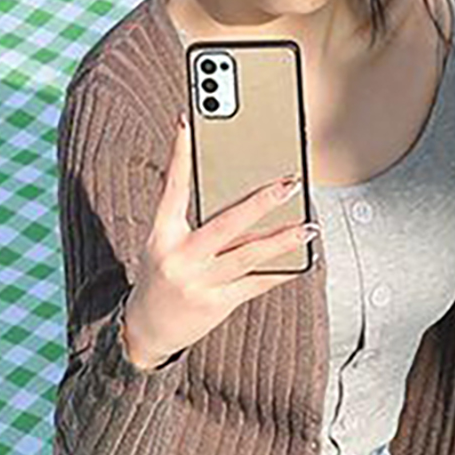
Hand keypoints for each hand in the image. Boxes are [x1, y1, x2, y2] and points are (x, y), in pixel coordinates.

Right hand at [121, 112, 314, 368]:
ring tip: (309, 226)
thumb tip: (238, 197)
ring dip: (282, 240)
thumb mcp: (163, 245)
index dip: (179, 155)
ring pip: (248, 255)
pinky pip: (255, 284)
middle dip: (260, 202)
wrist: (145, 332)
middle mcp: (179, 257)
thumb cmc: (162, 278)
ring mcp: (198, 283)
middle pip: (226, 224)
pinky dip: (279, 271)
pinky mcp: (216, 305)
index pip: (172, 188)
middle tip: (289, 184)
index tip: (188, 122)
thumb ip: (192, 221)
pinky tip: (302, 260)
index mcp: (162, 235)